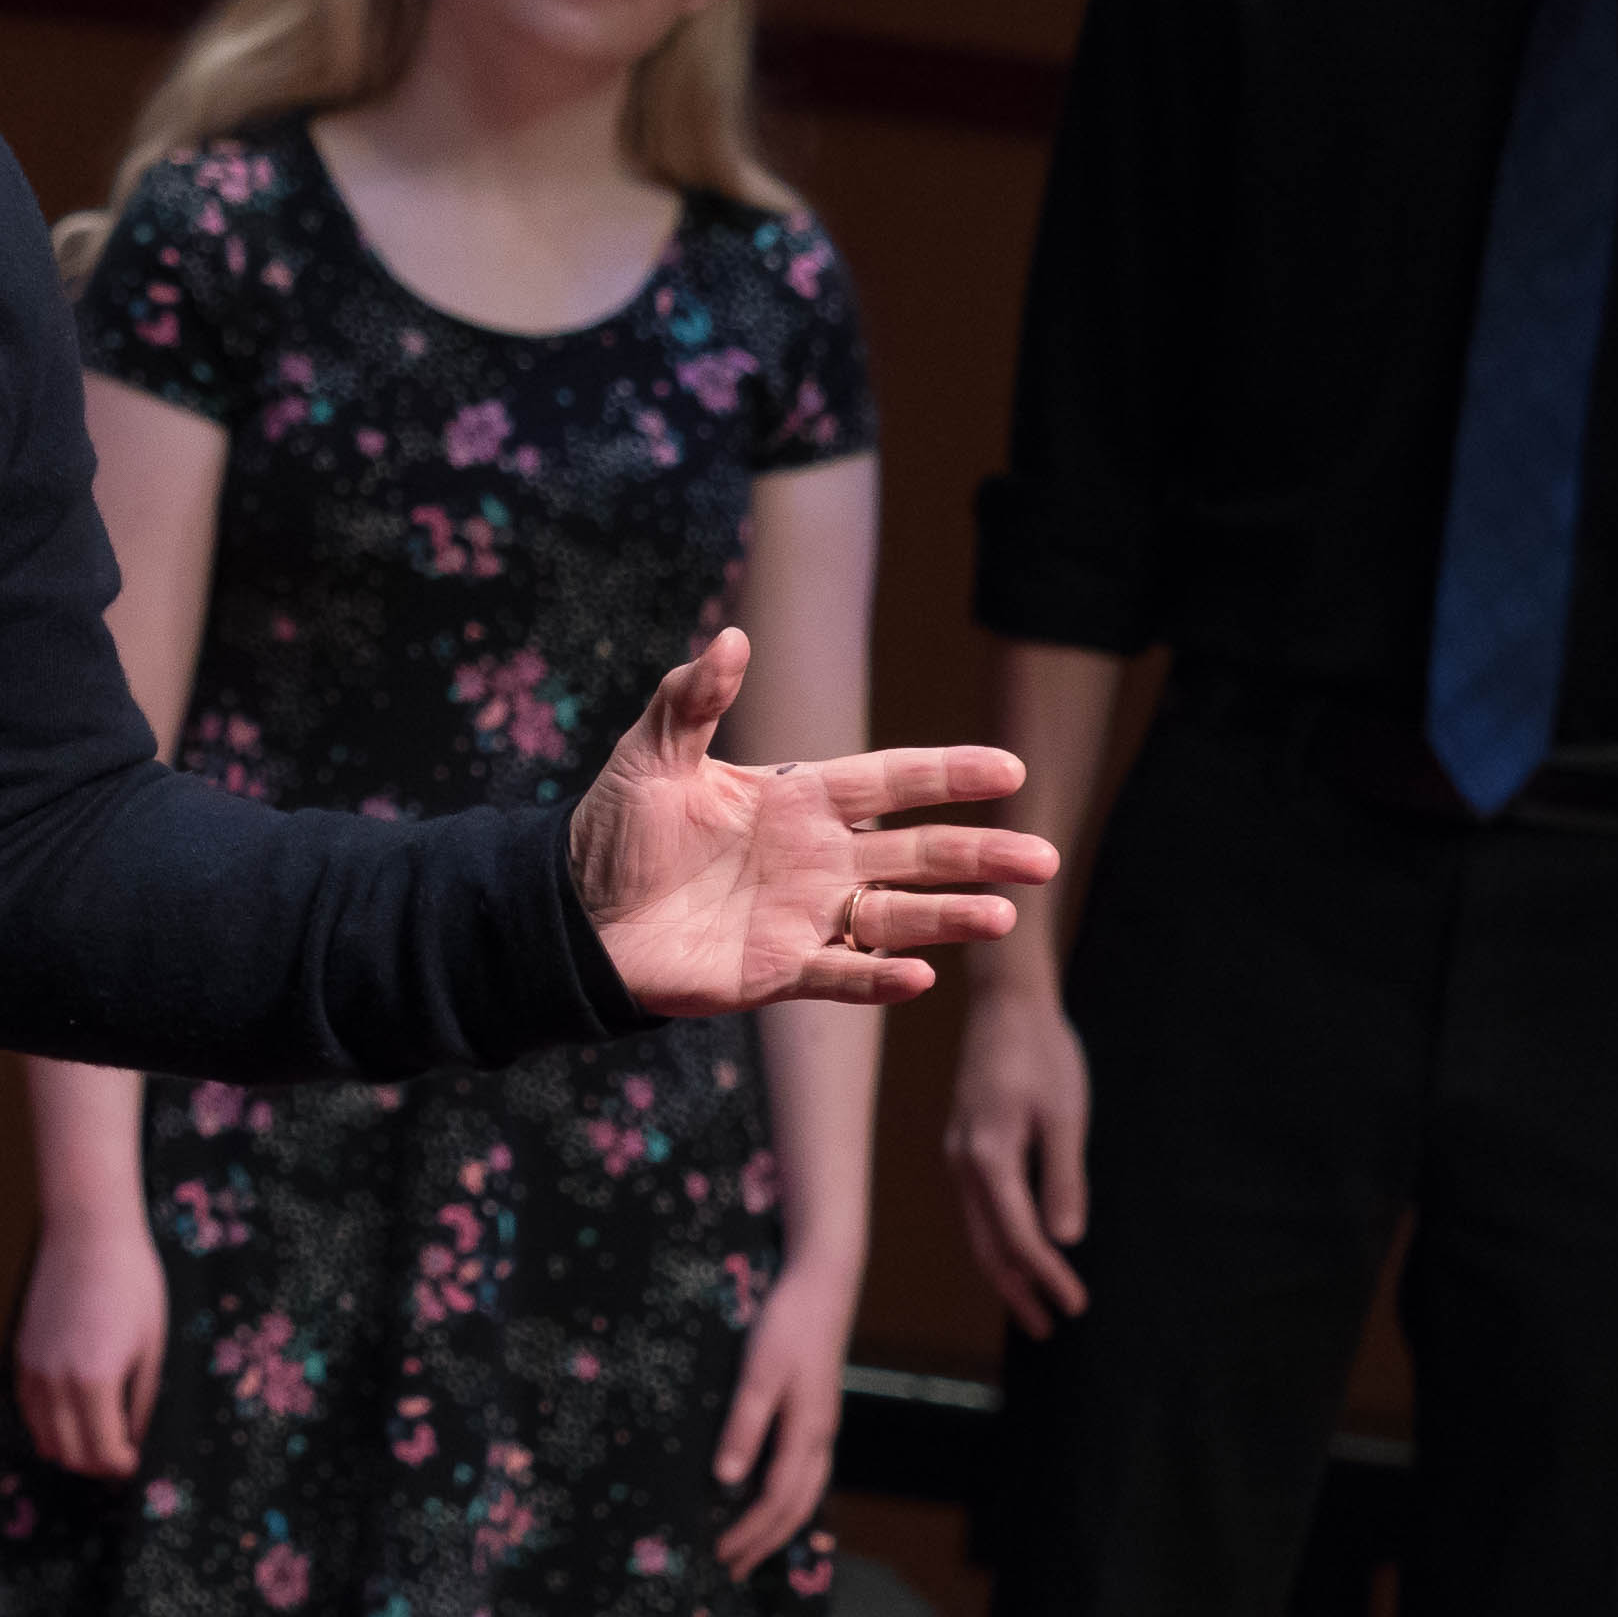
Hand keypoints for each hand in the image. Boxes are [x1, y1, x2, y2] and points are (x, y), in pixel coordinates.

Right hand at [10, 1198, 167, 1480]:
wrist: (88, 1234)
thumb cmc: (132, 1284)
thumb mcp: (151, 1347)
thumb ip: (142, 1400)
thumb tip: (137, 1438)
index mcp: (95, 1382)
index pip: (103, 1451)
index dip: (122, 1465)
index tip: (136, 1461)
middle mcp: (56, 1382)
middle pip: (70, 1453)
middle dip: (97, 1464)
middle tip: (119, 1456)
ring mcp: (34, 1368)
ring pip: (44, 1436)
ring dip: (71, 1448)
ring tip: (98, 1439)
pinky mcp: (23, 1353)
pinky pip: (30, 1408)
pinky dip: (49, 1423)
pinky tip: (72, 1415)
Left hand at [567, 629, 1051, 1013]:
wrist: (574, 915)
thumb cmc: (615, 830)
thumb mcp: (651, 754)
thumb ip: (692, 698)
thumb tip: (731, 637)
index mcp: (799, 798)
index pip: (892, 781)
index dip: (949, 775)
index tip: (1010, 769)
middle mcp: (819, 858)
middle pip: (917, 852)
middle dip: (979, 854)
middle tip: (1044, 858)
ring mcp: (805, 917)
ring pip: (896, 916)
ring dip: (949, 917)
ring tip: (1003, 916)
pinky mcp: (778, 972)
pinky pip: (841, 977)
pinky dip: (879, 979)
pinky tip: (922, 977)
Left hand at [712, 1255, 855, 1573]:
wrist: (823, 1285)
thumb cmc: (787, 1325)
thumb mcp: (758, 1372)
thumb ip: (743, 1426)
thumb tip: (725, 1479)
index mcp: (806, 1433)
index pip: (777, 1501)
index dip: (750, 1532)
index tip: (721, 1553)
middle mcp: (819, 1438)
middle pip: (796, 1507)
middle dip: (765, 1541)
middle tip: (732, 1567)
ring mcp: (822, 1427)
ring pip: (806, 1493)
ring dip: (778, 1525)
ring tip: (751, 1546)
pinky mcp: (816, 1413)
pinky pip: (806, 1473)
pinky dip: (788, 1499)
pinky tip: (771, 1499)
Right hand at [944, 985, 1094, 1335]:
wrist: (1006, 1003)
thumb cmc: (1042, 1052)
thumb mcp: (1065, 1115)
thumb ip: (1062, 1177)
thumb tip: (1065, 1239)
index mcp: (988, 1157)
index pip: (1018, 1236)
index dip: (1046, 1276)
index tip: (1075, 1305)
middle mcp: (963, 1162)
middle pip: (985, 1245)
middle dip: (1016, 1290)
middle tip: (1046, 1328)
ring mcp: (958, 1154)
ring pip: (976, 1230)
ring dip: (1004, 1271)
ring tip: (1032, 1303)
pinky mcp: (964, 1144)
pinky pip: (975, 1208)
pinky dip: (994, 1240)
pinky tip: (1013, 1250)